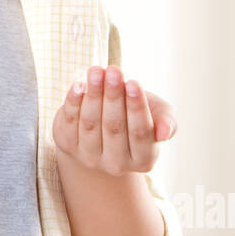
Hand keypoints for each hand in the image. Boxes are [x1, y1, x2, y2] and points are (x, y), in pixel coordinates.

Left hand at [51, 65, 176, 175]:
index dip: (136, 107)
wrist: (105, 125)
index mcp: (143, 160)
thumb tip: (164, 131)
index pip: (140, 133)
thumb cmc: (136, 116)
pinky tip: (79, 84)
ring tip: (96, 71)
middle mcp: (116, 165)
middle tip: (113, 71)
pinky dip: (73, 102)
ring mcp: (89, 158)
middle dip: (113, 96)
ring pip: (90, 123)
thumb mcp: (157, 116)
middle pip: (114, 127)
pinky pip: (69, 122)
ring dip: (93, 94)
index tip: (133, 82)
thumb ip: (167, 121)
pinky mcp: (67, 145)